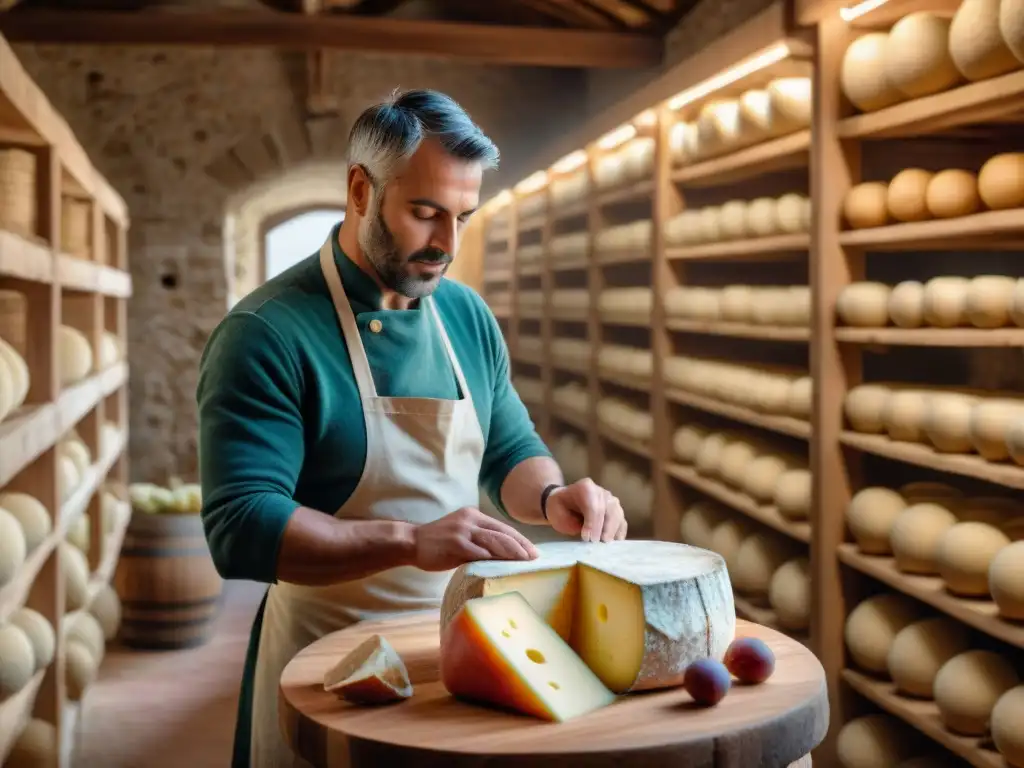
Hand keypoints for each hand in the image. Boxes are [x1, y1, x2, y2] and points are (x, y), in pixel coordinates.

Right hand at [412, 507, 539, 570]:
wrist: (412, 542)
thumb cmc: (438, 542)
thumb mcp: (462, 535)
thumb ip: (480, 539)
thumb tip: (503, 554)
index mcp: (474, 515)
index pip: (502, 527)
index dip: (519, 540)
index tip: (532, 551)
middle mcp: (471, 519)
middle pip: (502, 533)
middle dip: (520, 546)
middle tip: (534, 558)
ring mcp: (463, 531)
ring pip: (494, 541)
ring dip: (512, 553)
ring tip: (524, 562)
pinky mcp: (456, 543)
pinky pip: (479, 552)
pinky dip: (493, 559)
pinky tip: (503, 567)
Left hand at [545, 478, 626, 542]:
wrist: (563, 502)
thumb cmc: (559, 508)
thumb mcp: (556, 511)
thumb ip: (569, 520)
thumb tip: (587, 536)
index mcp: (586, 487)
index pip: (594, 506)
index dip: (592, 524)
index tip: (586, 538)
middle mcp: (601, 492)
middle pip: (609, 510)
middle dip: (604, 529)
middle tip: (596, 543)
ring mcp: (611, 500)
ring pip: (618, 515)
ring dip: (613, 531)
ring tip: (605, 545)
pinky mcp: (616, 511)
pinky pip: (622, 521)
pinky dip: (619, 532)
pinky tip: (614, 543)